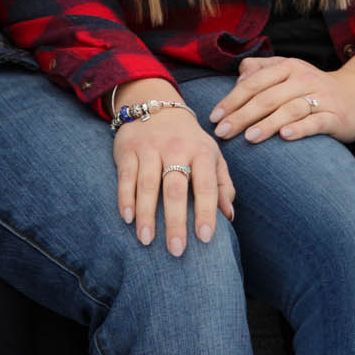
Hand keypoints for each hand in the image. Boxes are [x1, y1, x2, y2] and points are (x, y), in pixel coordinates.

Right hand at [111, 84, 234, 255]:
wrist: (157, 105)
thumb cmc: (190, 140)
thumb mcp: (212, 155)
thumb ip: (222, 185)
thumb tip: (229, 216)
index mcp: (201, 151)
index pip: (206, 185)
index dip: (206, 212)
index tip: (205, 238)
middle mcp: (176, 148)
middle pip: (175, 188)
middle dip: (175, 221)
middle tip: (177, 250)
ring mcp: (150, 147)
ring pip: (148, 184)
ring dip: (147, 214)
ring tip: (147, 241)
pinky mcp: (128, 149)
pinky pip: (126, 176)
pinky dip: (125, 198)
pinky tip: (127, 218)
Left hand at [209, 51, 354, 146]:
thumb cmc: (312, 88)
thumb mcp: (288, 73)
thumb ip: (262, 71)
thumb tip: (239, 74)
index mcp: (287, 66)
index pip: (254, 82)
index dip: (232, 98)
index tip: (214, 116)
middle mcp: (303, 78)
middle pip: (267, 96)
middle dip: (242, 115)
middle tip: (222, 132)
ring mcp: (321, 97)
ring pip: (289, 109)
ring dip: (267, 123)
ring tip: (248, 137)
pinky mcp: (336, 116)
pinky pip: (316, 122)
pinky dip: (300, 129)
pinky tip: (285, 137)